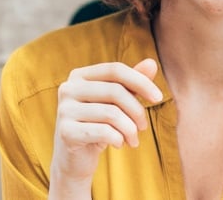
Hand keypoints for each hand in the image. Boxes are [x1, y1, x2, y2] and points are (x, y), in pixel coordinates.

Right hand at [49, 59, 161, 195]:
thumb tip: (151, 63)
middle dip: (137, 110)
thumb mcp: (116, 104)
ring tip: (133, 139)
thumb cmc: (98, 125)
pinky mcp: (66, 132)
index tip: (158, 98)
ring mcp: (64, 110)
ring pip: (111, 113)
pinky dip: (119, 139)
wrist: (75, 159)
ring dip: (130, 129)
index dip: (140, 81)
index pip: (115, 69)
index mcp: (79, 76)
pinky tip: (119, 144)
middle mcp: (68, 88)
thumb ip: (132, 83)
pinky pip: (104, 132)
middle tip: (143, 127)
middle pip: (115, 91)